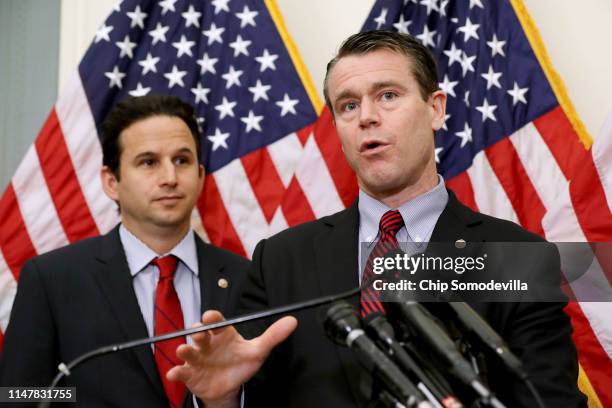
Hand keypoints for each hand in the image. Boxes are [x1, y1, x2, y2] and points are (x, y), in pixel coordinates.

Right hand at [167, 310, 297, 407]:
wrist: (229, 386)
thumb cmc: (241, 362)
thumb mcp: (258, 350)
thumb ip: (273, 336)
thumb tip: (293, 320)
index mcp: (222, 333)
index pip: (216, 321)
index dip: (212, 317)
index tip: (210, 316)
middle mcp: (207, 343)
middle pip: (198, 333)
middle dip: (197, 332)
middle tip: (200, 334)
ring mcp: (197, 358)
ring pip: (187, 350)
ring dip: (184, 349)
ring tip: (184, 350)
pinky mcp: (190, 373)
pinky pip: (181, 372)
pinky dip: (176, 372)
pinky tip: (174, 374)